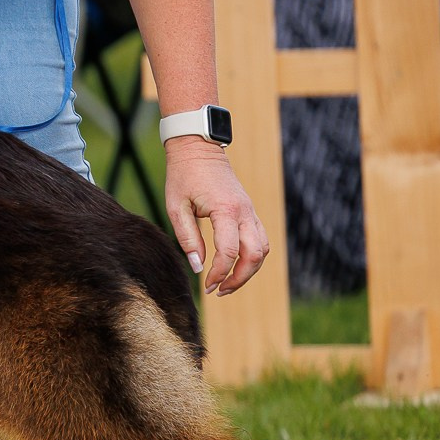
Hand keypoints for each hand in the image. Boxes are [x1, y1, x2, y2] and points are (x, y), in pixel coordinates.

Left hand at [163, 138, 268, 296]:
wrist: (198, 148)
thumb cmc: (183, 175)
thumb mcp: (176, 207)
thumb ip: (188, 238)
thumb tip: (198, 267)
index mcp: (225, 210)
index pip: (229, 252)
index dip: (218, 273)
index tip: (206, 285)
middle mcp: (244, 212)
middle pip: (255, 256)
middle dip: (239, 278)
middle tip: (219, 290)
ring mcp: (250, 211)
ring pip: (263, 249)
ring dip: (249, 270)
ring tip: (227, 282)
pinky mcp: (250, 211)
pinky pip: (260, 239)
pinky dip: (251, 256)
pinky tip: (234, 265)